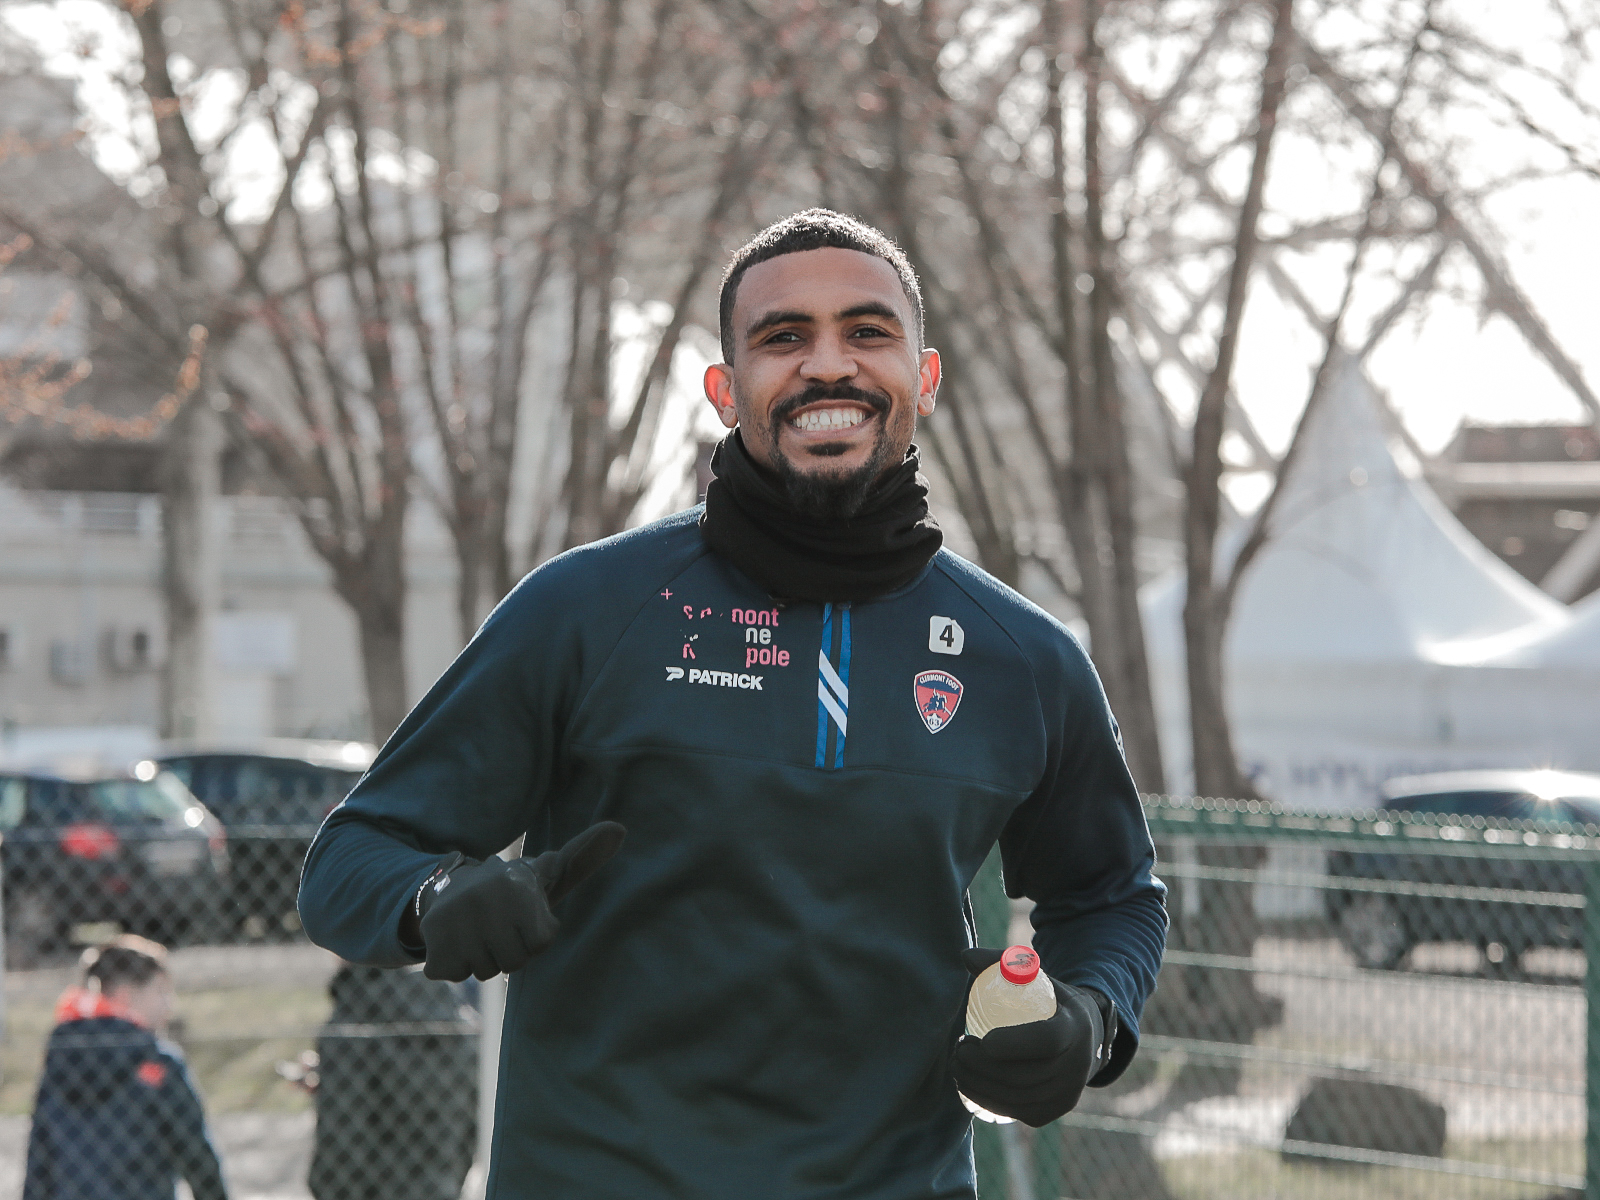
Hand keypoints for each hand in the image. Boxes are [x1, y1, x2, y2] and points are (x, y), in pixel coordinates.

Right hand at [416, 821, 625, 980]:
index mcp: (516, 886)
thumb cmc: (511, 891)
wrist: (449, 888)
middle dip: (508, 951)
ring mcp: (454, 922)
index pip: (538, 943)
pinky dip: (453, 963)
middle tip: (498, 927)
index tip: (521, 914)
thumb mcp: (547, 874)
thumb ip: (582, 857)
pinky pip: (453, 973)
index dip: (533, 935)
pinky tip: (453, 939)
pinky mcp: (430, 942)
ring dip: (482, 958)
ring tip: (476, 930)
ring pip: (483, 971)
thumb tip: (620, 828)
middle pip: (512, 962)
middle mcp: (483, 901)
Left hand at [950, 947, 1106, 1127]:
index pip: (1046, 1040)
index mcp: (1075, 1028)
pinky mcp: (1051, 1112)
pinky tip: (968, 1083)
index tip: (983, 1038)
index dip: (1014, 1043)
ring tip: (958, 1064)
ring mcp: (1065, 1095)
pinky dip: (987, 1100)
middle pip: (1024, 1075)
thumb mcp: (1034, 976)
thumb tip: (965, 956)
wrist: (1084, 1038)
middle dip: (982, 1066)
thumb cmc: (1049, 1000)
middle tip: (958, 1048)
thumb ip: (1001, 962)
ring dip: (978, 1084)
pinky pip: (1014, 1110)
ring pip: (1016, 1096)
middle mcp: (1077, 1068)